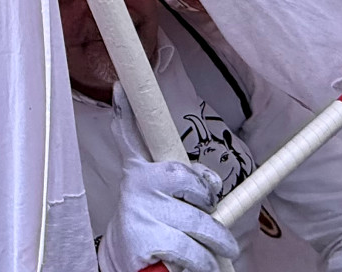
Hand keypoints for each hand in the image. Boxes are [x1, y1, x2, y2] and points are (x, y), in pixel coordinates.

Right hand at [97, 84, 239, 271]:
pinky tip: (205, 264)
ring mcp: (140, 213)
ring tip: (220, 247)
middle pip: (189, 181)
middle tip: (206, 212)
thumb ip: (170, 168)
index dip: (125, 112)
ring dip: (217, 239)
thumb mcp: (154, 188)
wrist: (125, 262)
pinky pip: (193, 250)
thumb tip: (177, 148)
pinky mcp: (146, 241)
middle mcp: (135, 186)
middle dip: (207, 200)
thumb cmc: (149, 221)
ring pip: (198, 221)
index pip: (130, 136)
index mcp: (139, 170)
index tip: (120, 87)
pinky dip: (206, 261)